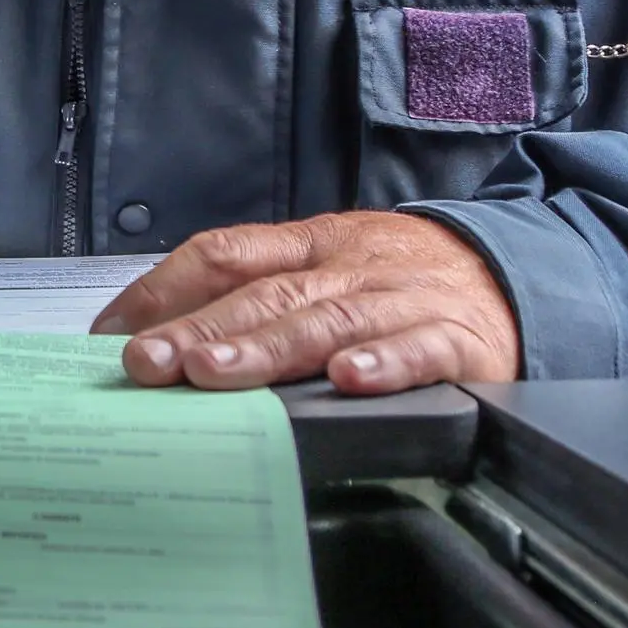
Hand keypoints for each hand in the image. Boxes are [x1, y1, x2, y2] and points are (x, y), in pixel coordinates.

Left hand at [92, 211, 519, 393]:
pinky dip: (384, 364)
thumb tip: (155, 335)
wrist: (518, 269)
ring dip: (266, 348)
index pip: (222, 254)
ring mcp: (400, 300)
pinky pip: (418, 350)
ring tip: (215, 373)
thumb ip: (252, 294)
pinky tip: (349, 382)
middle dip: (198, 330)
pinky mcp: (458, 341)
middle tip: (145, 364)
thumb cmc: (399, 278)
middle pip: (263, 294)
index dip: (163, 289)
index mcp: (308, 245)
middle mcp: (347, 268)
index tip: (110, 332)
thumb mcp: (326, 267)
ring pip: (326, 321)